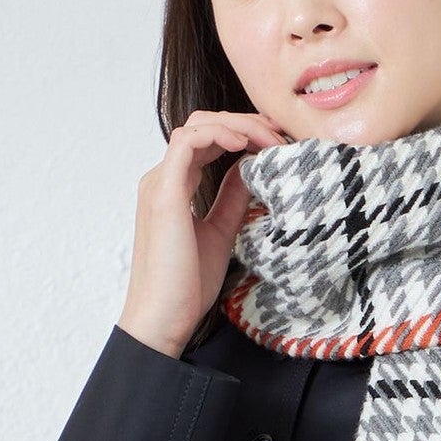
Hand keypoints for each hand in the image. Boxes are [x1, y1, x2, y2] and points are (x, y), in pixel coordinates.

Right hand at [118, 107, 290, 356]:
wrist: (164, 318)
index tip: (277, 143)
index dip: (243, 134)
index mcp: (174, 188)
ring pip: (197, 126)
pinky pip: (187, 142)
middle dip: (245, 122)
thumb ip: (233, 199)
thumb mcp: (221, 233)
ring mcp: (159, 183)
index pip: (208, 141)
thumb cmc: (186, 286)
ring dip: (237, 125)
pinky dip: (217, 134)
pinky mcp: (163, 194)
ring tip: (270, 138)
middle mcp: (163, 179)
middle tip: (280, 134)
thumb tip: (253, 170)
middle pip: (203, 125)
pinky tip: (245, 143)